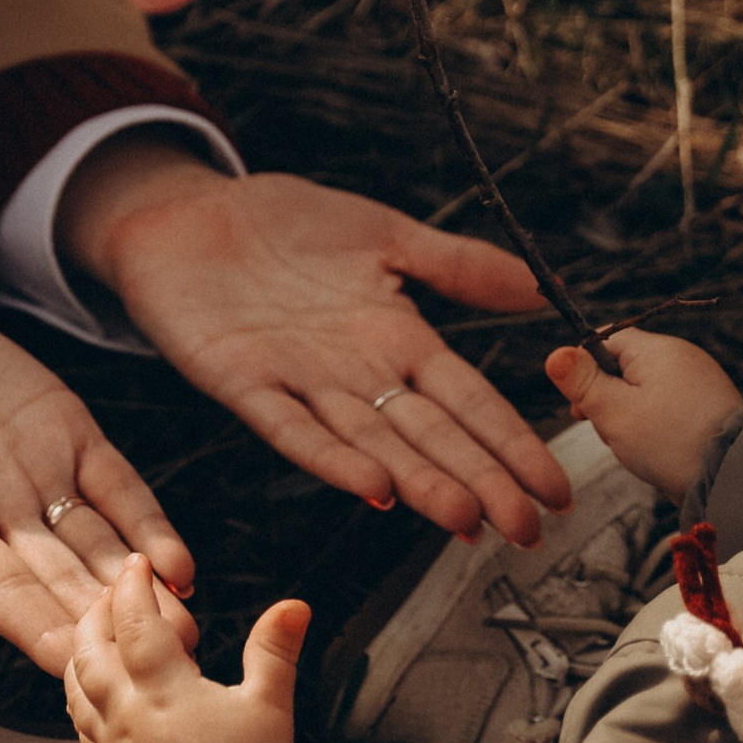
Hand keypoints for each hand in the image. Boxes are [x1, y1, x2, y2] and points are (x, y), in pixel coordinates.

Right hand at [0, 251, 197, 673]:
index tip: (74, 667)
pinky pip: (112, 482)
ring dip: (140, 587)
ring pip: (95, 543)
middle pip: (58, 580)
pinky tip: (179, 564)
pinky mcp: (56, 424)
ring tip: (185, 628)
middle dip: (107, 623)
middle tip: (163, 663)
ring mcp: (28, 469)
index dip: (35, 625)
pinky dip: (146, 520)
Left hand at [62, 145, 569, 546]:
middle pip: (431, 434)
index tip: (557, 491)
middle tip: (528, 530)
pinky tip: (373, 486)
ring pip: (373, 442)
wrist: (186, 213)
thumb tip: (539, 288)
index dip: (512, 444)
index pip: (468, 401)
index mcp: (396, 338)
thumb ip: (456, 264)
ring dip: (420, 481)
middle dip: (482, 481)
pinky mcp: (241, 380)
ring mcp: (301, 382)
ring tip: (468, 518)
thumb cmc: (285, 225)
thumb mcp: (383, 234)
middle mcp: (356, 372)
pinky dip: (331, 456)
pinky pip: (291, 426)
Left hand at [66, 552, 308, 742]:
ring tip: (91, 635)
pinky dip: (80, 697)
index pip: (136, 622)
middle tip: (109, 593)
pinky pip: (82, 726)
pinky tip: (91, 694)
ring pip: (75, 688)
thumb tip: (294, 605)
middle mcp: (128, 713)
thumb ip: (275, 650)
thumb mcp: (271, 706)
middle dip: (95, 614)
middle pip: (90, 649)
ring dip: (80, 653)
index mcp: (164, 689)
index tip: (136, 564)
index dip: (133, 586)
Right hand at [544, 328, 741, 501]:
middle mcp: (682, 357)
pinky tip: (658, 451)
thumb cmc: (670, 443)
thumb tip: (556, 354)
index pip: (607, 339)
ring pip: (646, 391)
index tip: (581, 403)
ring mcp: (699, 382)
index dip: (585, 367)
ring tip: (638, 446)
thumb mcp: (614, 412)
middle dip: (609, 399)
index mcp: (658, 349)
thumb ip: (582, 382)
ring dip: (631, 417)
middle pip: (625, 367)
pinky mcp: (709, 407)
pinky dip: (656, 427)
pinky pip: (669, 408)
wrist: (733, 476)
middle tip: (611, 431)